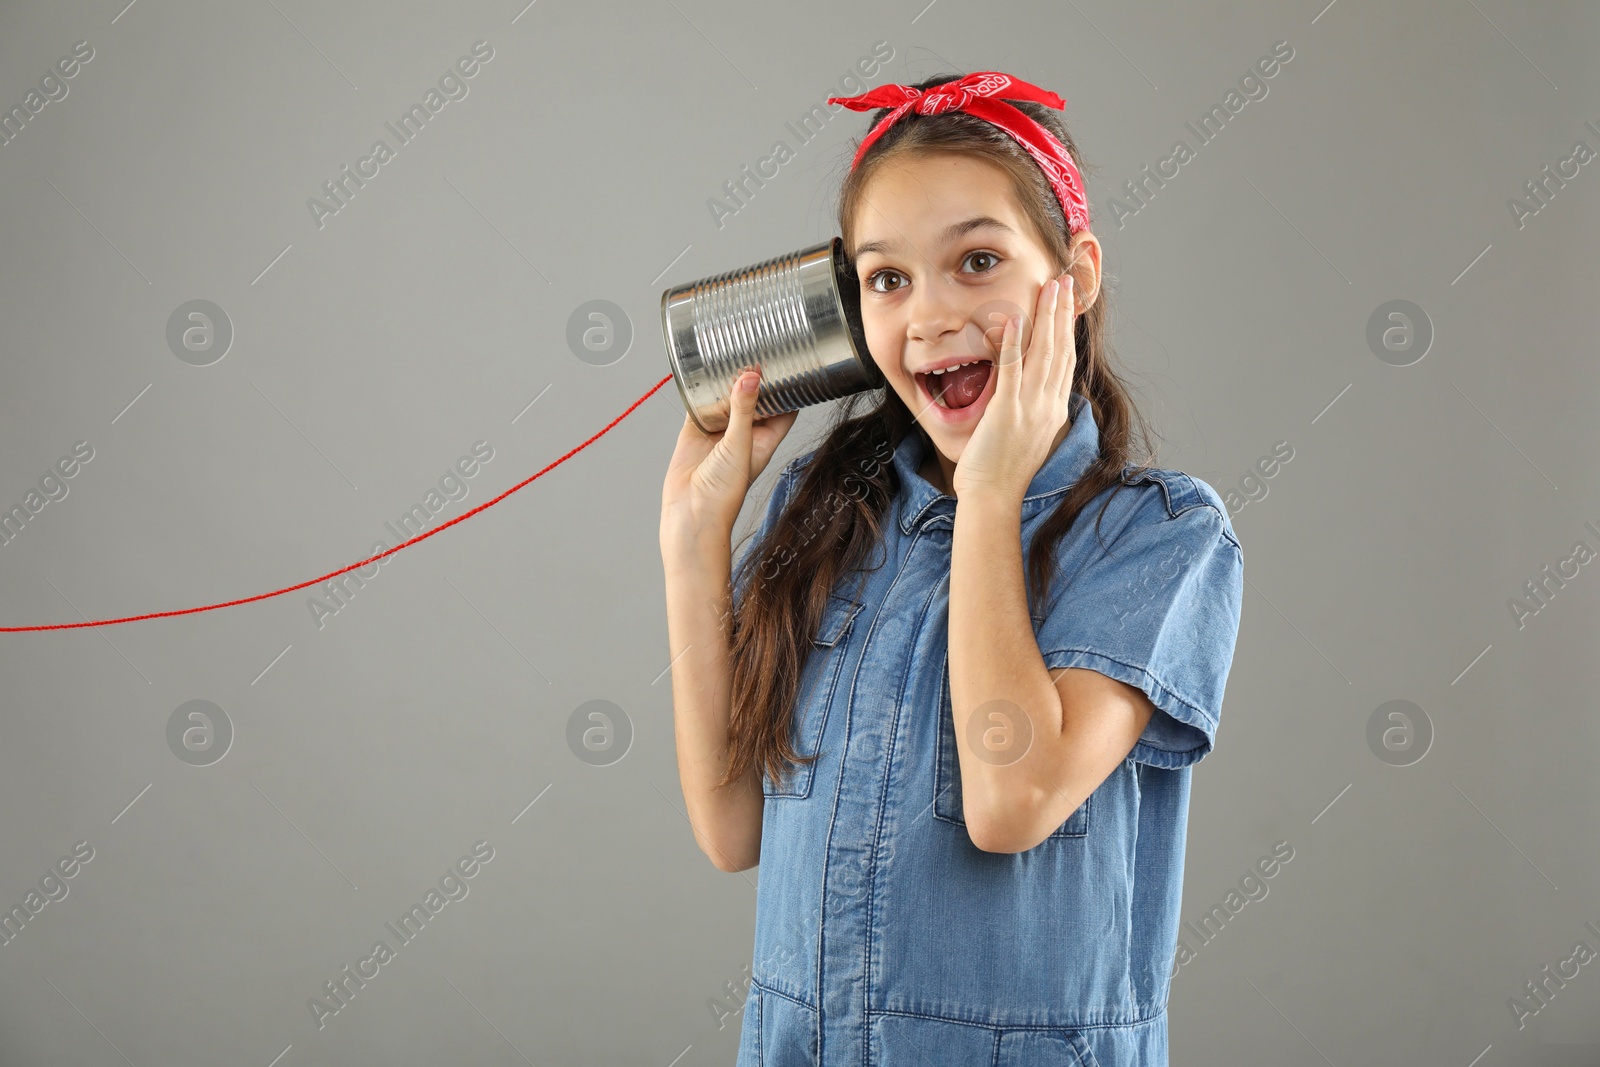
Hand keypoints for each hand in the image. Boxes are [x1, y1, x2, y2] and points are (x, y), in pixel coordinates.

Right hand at [660, 367, 796, 549]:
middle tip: (758, 348)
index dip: (789, 387)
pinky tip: (703, 371)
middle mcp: (743, 434)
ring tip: (732, 352)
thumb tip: (751, 377)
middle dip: (756, 378)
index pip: (784, 408)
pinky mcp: (695, 432)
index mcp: (764, 440)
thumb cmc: (724, 494)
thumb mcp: (740, 446)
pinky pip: (699, 405)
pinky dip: (701, 389)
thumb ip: (744, 410)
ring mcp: (718, 433)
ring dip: (728, 381)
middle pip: (754, 398)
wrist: (691, 514)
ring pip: (726, 399)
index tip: (791, 362)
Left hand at [952, 273, 1077, 500]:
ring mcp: (1030, 408)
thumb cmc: (1003, 472)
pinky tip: (1017, 319)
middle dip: (1063, 313)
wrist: (994, 498)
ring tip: (1050, 288)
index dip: (1067, 330)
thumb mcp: (1026, 434)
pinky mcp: (1007, 412)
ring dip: (1047, 317)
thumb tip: (1027, 390)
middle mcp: (1048, 406)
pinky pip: (1012, 371)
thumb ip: (1030, 408)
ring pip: (1043, 353)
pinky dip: (1016, 343)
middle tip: (1064, 282)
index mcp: (1054, 411)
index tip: (1068, 305)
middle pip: (1060, 350)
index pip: (1065, 361)